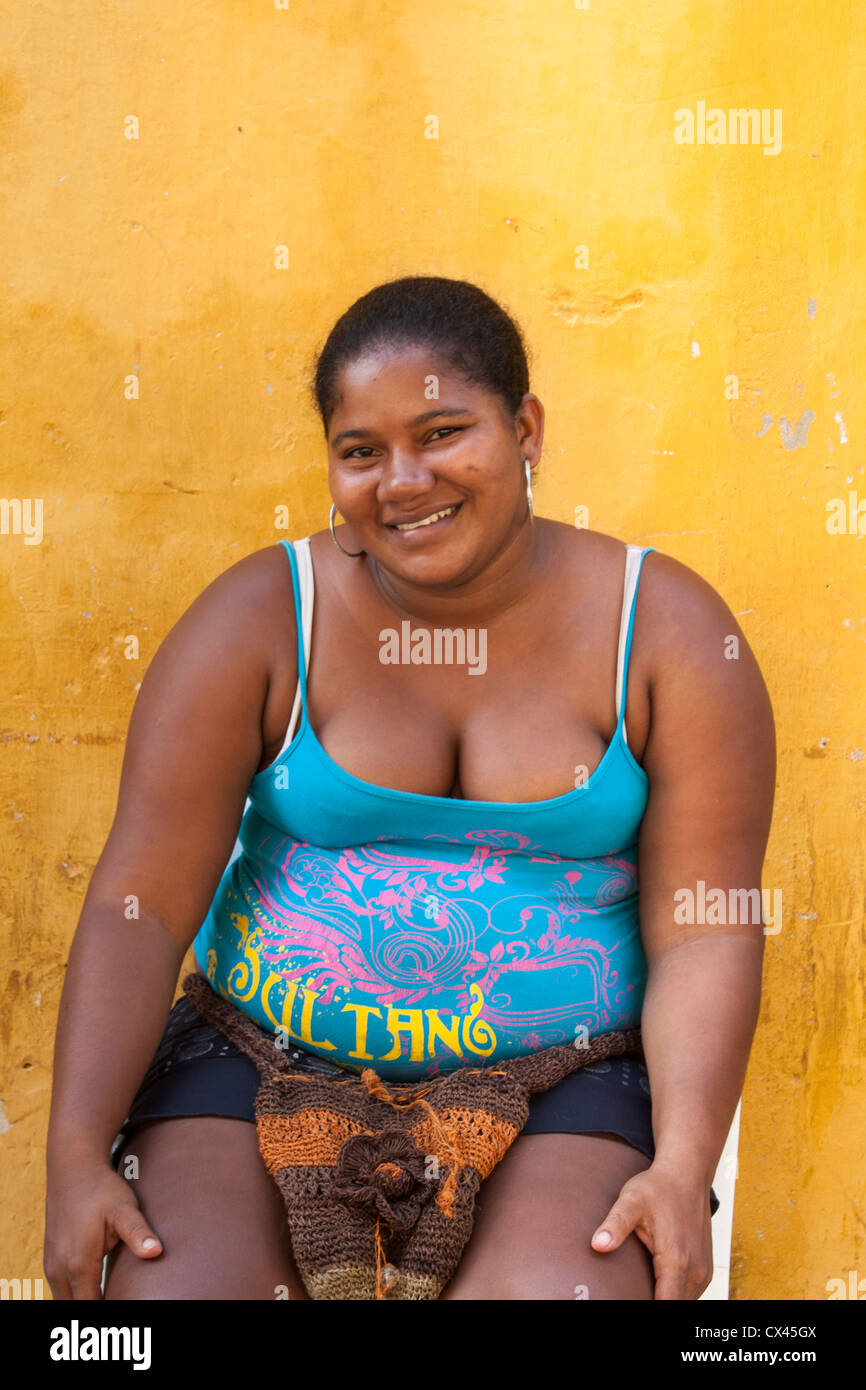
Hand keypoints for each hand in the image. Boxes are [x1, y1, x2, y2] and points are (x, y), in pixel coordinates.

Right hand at [44, 1160, 162, 1299]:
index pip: (92, 1307)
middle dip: (96, 1309)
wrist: (73, 1168)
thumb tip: (156, 1252)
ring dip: (84, 1302)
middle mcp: (59, 1270)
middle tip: (122, 1300)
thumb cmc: (101, 1189)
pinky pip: (60, 1290)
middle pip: (75, 1309)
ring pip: (65, 1301)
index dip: (111, 1309)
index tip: (128, 1303)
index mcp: (79, 1264)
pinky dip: (74, 1295)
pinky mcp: (50, 1259)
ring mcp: (51, 1265)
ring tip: (110, 1297)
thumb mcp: (124, 1209)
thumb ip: (138, 1233)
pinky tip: (93, 1291)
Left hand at [590, 1160, 713, 1298]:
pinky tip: (655, 1286)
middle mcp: (695, 1270)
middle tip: (627, 1292)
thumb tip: (597, 1245)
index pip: (664, 1306)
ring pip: (683, 1303)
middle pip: (672, 1307)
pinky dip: (674, 1294)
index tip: (626, 1298)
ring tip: (638, 1291)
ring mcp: (704, 1271)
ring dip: (664, 1299)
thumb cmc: (658, 1187)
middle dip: (650, 1302)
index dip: (643, 1306)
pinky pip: (690, 1294)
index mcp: (676, 1260)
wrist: (686, 1174)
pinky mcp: (705, 1269)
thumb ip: (615, 1225)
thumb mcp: (631, 1201)